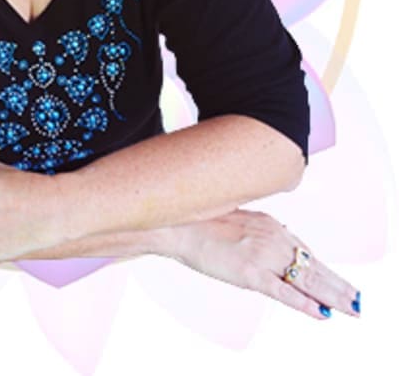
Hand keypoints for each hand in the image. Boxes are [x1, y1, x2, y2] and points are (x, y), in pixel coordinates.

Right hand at [167, 209, 360, 319]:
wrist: (177, 224)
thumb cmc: (199, 222)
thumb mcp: (237, 220)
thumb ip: (257, 231)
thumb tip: (269, 240)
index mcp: (269, 225)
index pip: (304, 251)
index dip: (323, 269)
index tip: (337, 280)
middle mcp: (272, 238)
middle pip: (313, 266)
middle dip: (337, 284)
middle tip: (357, 300)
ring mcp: (262, 255)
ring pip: (306, 280)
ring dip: (332, 296)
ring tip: (350, 308)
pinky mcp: (250, 273)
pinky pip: (284, 292)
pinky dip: (305, 304)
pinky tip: (320, 313)